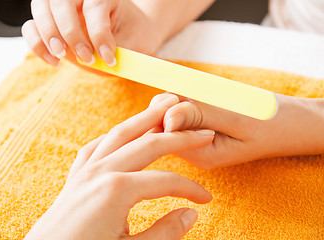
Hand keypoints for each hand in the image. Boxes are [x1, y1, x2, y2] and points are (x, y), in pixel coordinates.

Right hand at [22, 0, 162, 66]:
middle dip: (70, 32)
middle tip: (85, 58)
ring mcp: (61, 7)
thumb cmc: (131, 35)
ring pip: (40, 8)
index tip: (109, 58)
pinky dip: (36, 44)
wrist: (127, 34)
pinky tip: (54, 61)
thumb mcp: (134, 42)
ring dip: (48, 35)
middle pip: (61, 1)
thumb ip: (121, 49)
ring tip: (62, 57)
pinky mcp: (49, 22)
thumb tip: (105, 61)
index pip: (94, 5)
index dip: (99, 34)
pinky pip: (30, 27)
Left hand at [24, 94, 213, 239]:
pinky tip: (123, 134)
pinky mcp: (75, 177)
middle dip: (178, 137)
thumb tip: (190, 214)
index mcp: (117, 190)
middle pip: (148, 144)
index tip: (206, 199)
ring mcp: (85, 171)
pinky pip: (96, 146)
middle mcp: (101, 171)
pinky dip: (115, 136)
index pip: (166, 181)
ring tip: (165, 107)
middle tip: (202, 132)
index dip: (190, 189)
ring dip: (146, 120)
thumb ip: (164, 233)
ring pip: (121, 134)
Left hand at [163, 94, 323, 168]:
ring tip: (212, 98)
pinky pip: (184, 106)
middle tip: (202, 97)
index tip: (189, 98)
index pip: (161, 133)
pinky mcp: (201, 124)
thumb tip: (165, 117)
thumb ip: (200, 116)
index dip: (166, 110)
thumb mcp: (237, 119)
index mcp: (198, 154)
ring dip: (184, 95)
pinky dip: (193, 95)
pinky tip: (212, 97)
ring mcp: (195, 137)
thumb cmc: (270, 122)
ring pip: (170, 110)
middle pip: (160, 121)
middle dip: (174, 101)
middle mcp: (192, 149)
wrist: (292, 122)